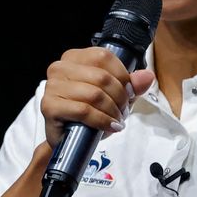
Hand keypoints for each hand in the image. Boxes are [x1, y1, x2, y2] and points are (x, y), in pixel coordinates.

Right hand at [40, 48, 155, 149]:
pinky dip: (102, 120)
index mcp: (74, 58)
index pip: (104, 57)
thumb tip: (147, 76)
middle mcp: (59, 68)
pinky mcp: (49, 106)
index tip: (129, 93)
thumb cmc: (89, 113)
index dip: (122, 76)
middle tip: (123, 111)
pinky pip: (84, 110)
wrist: (70, 139)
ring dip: (112, 111)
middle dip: (119, 97)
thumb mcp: (114, 96)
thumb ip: (131, 85)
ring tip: (116, 120)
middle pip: (101, 77)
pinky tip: (109, 126)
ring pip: (94, 94)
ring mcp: (52, 87)